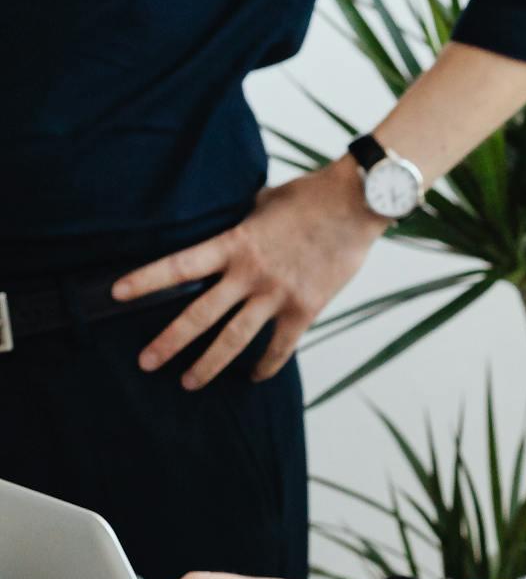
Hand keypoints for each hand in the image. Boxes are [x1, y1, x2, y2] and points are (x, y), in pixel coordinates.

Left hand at [114, 165, 382, 384]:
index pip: (179, 265)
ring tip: (188, 383)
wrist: (356, 203)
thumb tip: (234, 229)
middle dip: (169, 342)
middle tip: (146, 362)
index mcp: (234, 243)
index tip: (116, 294)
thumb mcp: (264, 202)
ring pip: (234, 339)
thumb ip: (242, 223)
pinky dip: (265, 365)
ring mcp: (277, 294)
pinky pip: (280, 347)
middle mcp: (250, 273)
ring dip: (208, 365)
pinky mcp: (305, 308)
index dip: (145, 280)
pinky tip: (254, 376)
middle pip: (200, 315)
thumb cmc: (310, 195)